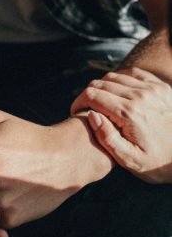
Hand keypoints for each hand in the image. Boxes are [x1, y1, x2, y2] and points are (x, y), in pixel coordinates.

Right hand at [71, 68, 171, 183]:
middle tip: (85, 110)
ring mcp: (153, 88)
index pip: (92, 95)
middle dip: (87, 95)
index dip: (78, 102)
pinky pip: (133, 73)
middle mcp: (140, 96)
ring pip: (115, 76)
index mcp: (129, 113)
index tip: (76, 114)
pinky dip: (120, 80)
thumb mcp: (128, 159)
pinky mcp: (161, 86)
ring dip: (102, 87)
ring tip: (99, 104)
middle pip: (101, 83)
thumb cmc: (155, 163)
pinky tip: (116, 94)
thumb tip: (92, 115)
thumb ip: (107, 137)